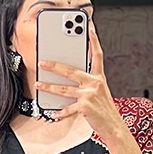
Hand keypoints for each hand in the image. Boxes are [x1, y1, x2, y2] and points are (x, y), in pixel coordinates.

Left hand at [35, 24, 124, 142]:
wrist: (113, 126)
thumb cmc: (105, 110)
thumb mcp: (100, 92)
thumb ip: (88, 83)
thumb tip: (71, 80)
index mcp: (99, 77)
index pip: (97, 55)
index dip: (94, 40)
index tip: (89, 27)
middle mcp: (94, 83)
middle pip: (71, 70)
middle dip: (54, 66)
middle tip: (42, 62)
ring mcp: (89, 95)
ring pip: (64, 89)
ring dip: (49, 87)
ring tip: (39, 84)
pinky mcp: (84, 107)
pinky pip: (68, 109)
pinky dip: (60, 112)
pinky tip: (53, 113)